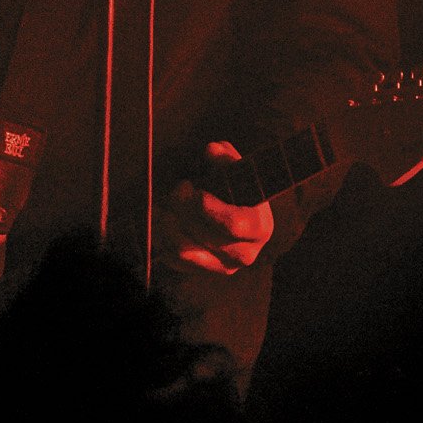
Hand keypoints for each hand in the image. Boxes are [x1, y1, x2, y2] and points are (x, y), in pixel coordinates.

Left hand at [173, 141, 273, 275]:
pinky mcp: (203, 273)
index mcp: (259, 227)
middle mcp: (246, 253)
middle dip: (186, 210)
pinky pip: (174, 261)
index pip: (234, 224)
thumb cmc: (234, 188)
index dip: (210, 208)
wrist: (231, 212)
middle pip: (207, 236)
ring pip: (187, 251)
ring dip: (170, 226)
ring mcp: (224, 267)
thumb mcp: (235, 169)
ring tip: (165, 205)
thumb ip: (226, 158)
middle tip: (177, 189)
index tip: (195, 190)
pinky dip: (163, 240)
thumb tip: (212, 150)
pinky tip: (163, 220)